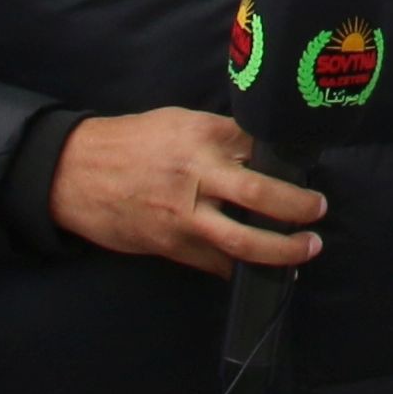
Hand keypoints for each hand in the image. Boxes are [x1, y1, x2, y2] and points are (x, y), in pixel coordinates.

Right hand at [51, 108, 326, 271]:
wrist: (74, 173)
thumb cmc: (130, 142)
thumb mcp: (177, 122)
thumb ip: (219, 136)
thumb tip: (260, 152)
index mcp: (201, 136)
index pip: (258, 146)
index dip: (287, 161)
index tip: (306, 169)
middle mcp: (197, 174)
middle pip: (261, 193)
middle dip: (298, 207)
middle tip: (318, 210)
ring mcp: (183, 214)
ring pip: (242, 239)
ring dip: (281, 251)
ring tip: (305, 251)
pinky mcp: (170, 244)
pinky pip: (214, 263)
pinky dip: (239, 268)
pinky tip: (260, 272)